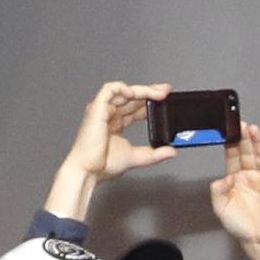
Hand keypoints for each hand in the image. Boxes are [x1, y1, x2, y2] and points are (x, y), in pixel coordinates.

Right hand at [44, 82, 175, 220]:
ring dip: (142, 90)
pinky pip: (109, 89)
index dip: (150, 102)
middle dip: (150, 92)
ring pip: (124, 91)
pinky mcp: (97, 108)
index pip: (135, 107)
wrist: (88, 171)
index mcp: (115, 124)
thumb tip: (170, 151)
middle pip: (131, 97)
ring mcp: (102, 110)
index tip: (164, 100)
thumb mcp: (136, 157)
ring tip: (158, 93)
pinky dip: (122, 88)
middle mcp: (108, 114)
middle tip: (166, 92)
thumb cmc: (102, 166)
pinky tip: (135, 92)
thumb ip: (154, 154)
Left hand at [210, 123, 259, 250]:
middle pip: (246, 152)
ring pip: (259, 156)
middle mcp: (249, 176)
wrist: (258, 241)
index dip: (230, 144)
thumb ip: (218, 192)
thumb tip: (220, 179)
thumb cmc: (240, 226)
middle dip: (243, 138)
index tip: (225, 131)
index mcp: (236, 179)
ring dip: (256, 143)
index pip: (232, 157)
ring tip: (251, 129)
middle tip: (239, 123)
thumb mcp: (221, 208)